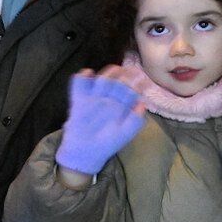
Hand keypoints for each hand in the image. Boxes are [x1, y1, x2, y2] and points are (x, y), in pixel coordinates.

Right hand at [54, 65, 146, 181]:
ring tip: (113, 69)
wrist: (86, 152)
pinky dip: (82, 78)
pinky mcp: (79, 100)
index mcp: (121, 104)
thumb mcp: (125, 133)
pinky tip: (87, 73)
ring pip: (101, 80)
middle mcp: (109, 98)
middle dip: (123, 75)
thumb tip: (141, 103)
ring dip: (107, 73)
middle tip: (128, 71)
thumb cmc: (108, 142)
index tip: (142, 79)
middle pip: (117, 81)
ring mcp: (94, 98)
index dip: (137, 84)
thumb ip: (135, 120)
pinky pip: (79, 85)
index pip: (131, 90)